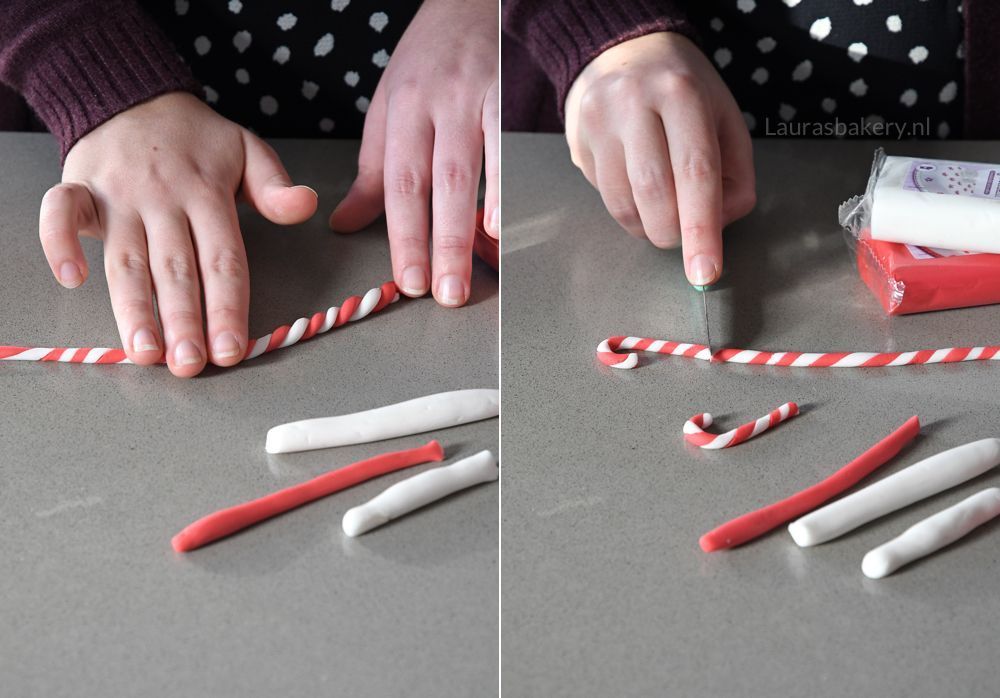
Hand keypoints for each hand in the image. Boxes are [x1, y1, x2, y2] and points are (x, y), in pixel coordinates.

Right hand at [39, 91, 317, 376]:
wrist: (133, 95)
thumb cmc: (196, 139)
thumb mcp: (247, 149)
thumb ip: (274, 185)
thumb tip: (306, 205)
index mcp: (208, 193)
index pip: (223, 259)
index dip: (227, 307)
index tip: (231, 351)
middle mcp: (164, 198)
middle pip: (175, 269)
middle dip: (183, 321)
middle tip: (190, 365)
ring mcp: (119, 195)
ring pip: (126, 258)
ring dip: (133, 307)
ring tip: (145, 353)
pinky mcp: (80, 187)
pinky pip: (62, 213)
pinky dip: (60, 242)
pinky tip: (72, 279)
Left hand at [328, 0, 498, 307]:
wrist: (473, 2)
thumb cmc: (430, 59)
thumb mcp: (389, 107)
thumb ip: (372, 170)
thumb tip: (345, 224)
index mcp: (403, 111)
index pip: (399, 183)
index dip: (404, 236)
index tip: (408, 281)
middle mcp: (439, 105)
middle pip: (437, 183)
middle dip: (439, 243)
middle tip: (442, 293)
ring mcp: (479, 99)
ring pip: (475, 169)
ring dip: (476, 225)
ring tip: (481, 268)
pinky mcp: (513, 96)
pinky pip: (512, 148)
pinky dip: (509, 188)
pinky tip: (506, 223)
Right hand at [564, 32, 755, 285]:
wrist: (621, 52)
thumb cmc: (682, 90)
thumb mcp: (724, 117)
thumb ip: (735, 173)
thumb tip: (719, 224)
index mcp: (681, 94)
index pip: (695, 173)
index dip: (702, 230)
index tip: (705, 271)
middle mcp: (634, 104)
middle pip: (654, 195)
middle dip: (674, 233)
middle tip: (686, 237)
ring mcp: (598, 124)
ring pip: (624, 206)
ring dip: (650, 226)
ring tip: (664, 207)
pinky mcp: (577, 144)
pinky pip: (604, 199)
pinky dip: (629, 210)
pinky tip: (639, 188)